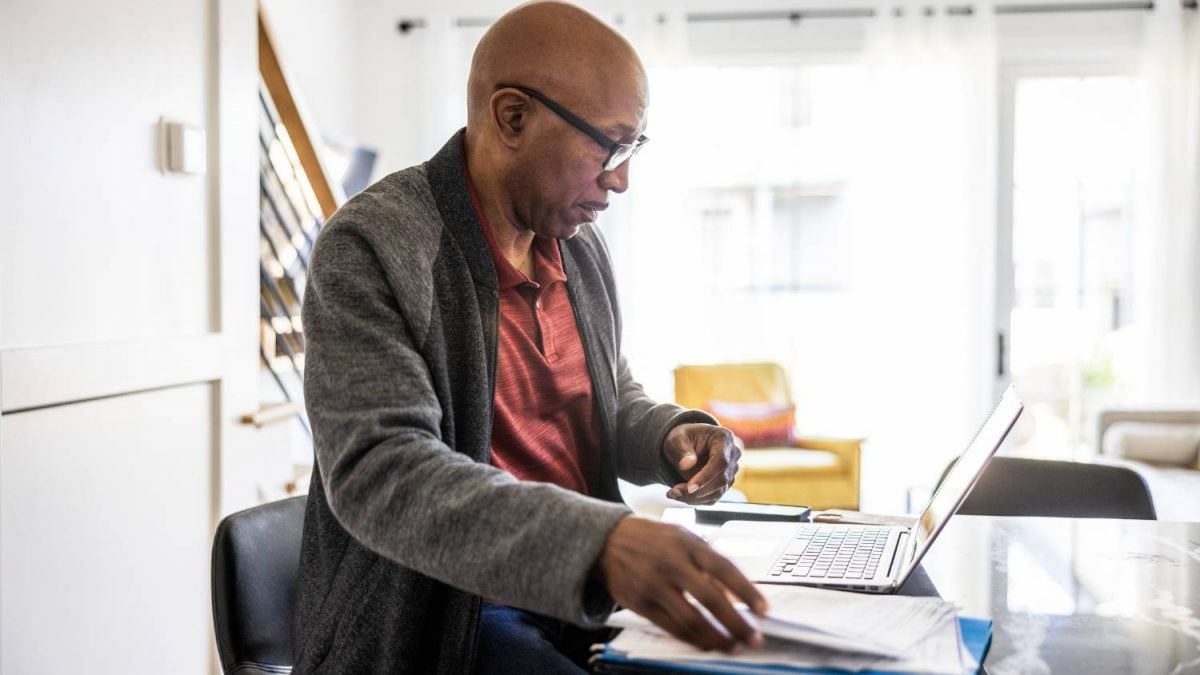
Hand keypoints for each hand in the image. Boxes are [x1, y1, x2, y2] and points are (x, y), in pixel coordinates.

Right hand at [597, 515, 767, 651]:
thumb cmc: (653, 539)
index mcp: (687, 543)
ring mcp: (653, 585)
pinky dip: (691, 639)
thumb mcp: (682, 537)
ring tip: (733, 647)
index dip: (747, 591)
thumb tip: (736, 595)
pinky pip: (670, 628)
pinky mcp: (639, 604)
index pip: (724, 569)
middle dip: (735, 623)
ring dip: (716, 638)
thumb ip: (708, 563)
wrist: (606, 540)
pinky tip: (706, 644)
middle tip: (753, 639)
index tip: (764, 610)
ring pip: (690, 620)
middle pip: (710, 599)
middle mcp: (671, 563)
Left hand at [662, 423, 740, 503]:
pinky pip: (713, 498)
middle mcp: (732, 455)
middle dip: (697, 490)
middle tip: (674, 491)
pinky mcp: (725, 484)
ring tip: (673, 493)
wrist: (685, 444)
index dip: (706, 476)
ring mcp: (730, 471)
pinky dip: (695, 500)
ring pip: (718, 492)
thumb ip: (682, 451)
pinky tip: (680, 495)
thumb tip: (687, 465)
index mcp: (724, 438)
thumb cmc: (683, 438)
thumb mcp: (677, 439)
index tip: (690, 487)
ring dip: (694, 498)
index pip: (721, 461)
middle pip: (721, 479)